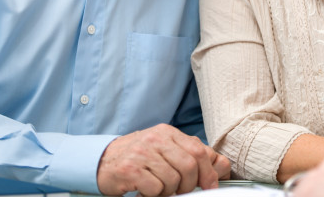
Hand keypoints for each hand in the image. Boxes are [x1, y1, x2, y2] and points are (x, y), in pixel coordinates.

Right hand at [96, 123, 228, 195]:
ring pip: (173, 180)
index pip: (199, 150)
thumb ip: (192, 155)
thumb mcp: (166, 150)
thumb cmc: (139, 158)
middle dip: (190, 185)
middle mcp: (156, 139)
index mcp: (168, 133)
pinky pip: (156, 188)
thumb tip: (221, 165)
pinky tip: (145, 189)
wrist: (102, 161)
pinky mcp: (130, 169)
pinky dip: (154, 194)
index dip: (209, 172)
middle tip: (182, 191)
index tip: (211, 186)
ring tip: (158, 187)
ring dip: (169, 191)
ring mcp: (142, 153)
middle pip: (189, 166)